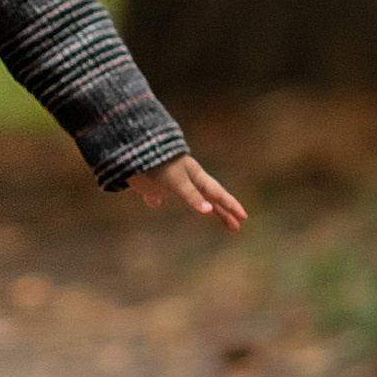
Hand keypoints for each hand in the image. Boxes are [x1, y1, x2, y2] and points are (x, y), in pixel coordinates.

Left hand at [130, 151, 246, 227]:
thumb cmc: (159, 163)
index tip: (244, 217)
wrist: (133, 149)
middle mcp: (186, 180)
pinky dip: (158, 199)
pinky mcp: (153, 184)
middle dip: (223, 211)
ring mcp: (170, 182)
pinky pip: (158, 194)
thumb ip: (191, 195)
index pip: (218, 194)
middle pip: (209, 198)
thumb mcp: (177, 181)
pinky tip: (154, 202)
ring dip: (202, 207)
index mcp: (196, 177)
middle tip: (236, 226)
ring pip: (191, 197)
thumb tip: (209, 211)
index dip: (231, 205)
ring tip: (210, 216)